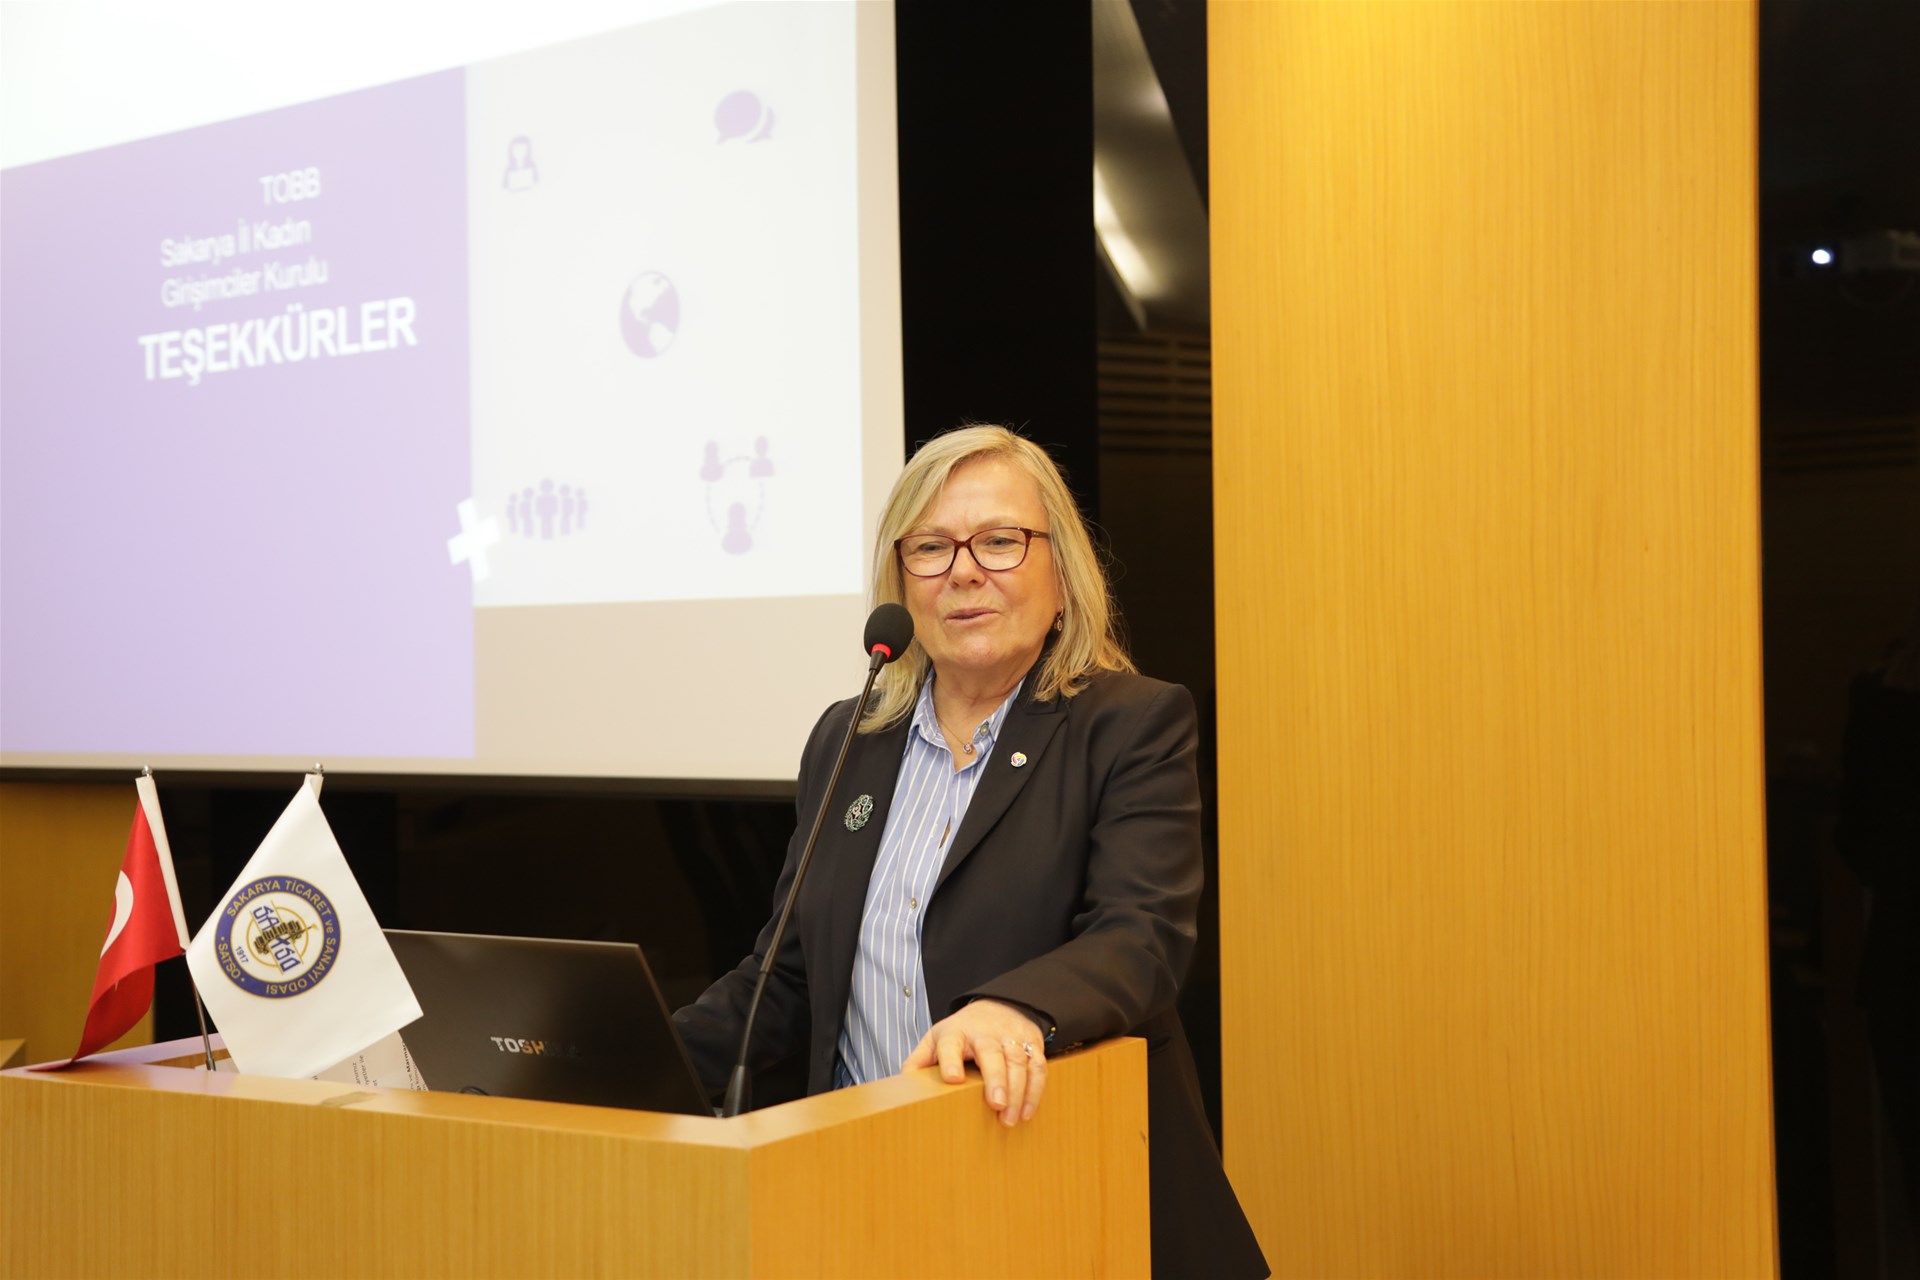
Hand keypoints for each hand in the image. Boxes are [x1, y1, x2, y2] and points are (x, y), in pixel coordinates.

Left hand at [901, 999, 1047, 1126]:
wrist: (998, 1006)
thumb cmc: (962, 1033)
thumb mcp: (935, 1040)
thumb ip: (919, 1061)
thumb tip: (904, 1084)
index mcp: (956, 1033)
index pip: (951, 1044)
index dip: (951, 1060)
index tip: (953, 1078)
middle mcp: (985, 1033)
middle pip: (992, 1054)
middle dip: (996, 1079)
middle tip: (996, 1105)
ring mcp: (1010, 1036)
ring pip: (1018, 1061)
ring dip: (1018, 1091)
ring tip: (1011, 1118)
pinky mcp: (1031, 1043)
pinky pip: (1038, 1066)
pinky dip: (1035, 1090)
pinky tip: (1027, 1112)